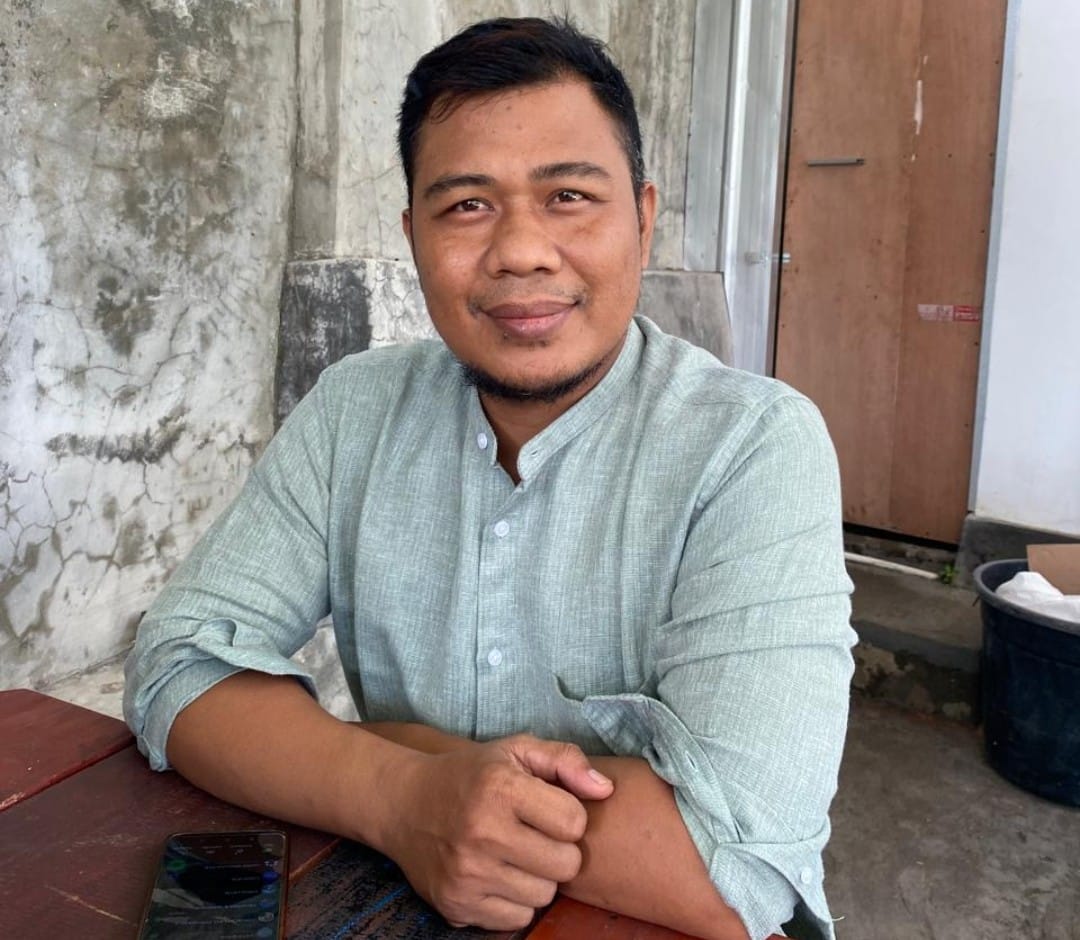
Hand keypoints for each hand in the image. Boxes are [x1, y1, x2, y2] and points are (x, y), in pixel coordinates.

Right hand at [380, 734, 613, 929]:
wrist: (403, 803)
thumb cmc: (471, 775)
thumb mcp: (516, 750)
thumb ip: (565, 760)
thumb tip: (605, 790)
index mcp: (500, 789)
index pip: (574, 822)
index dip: (567, 815)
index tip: (546, 808)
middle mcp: (483, 833)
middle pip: (565, 865)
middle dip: (558, 849)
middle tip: (535, 835)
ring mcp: (468, 874)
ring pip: (544, 895)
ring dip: (538, 877)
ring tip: (516, 853)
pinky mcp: (456, 904)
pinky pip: (517, 918)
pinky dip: (515, 900)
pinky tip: (498, 874)